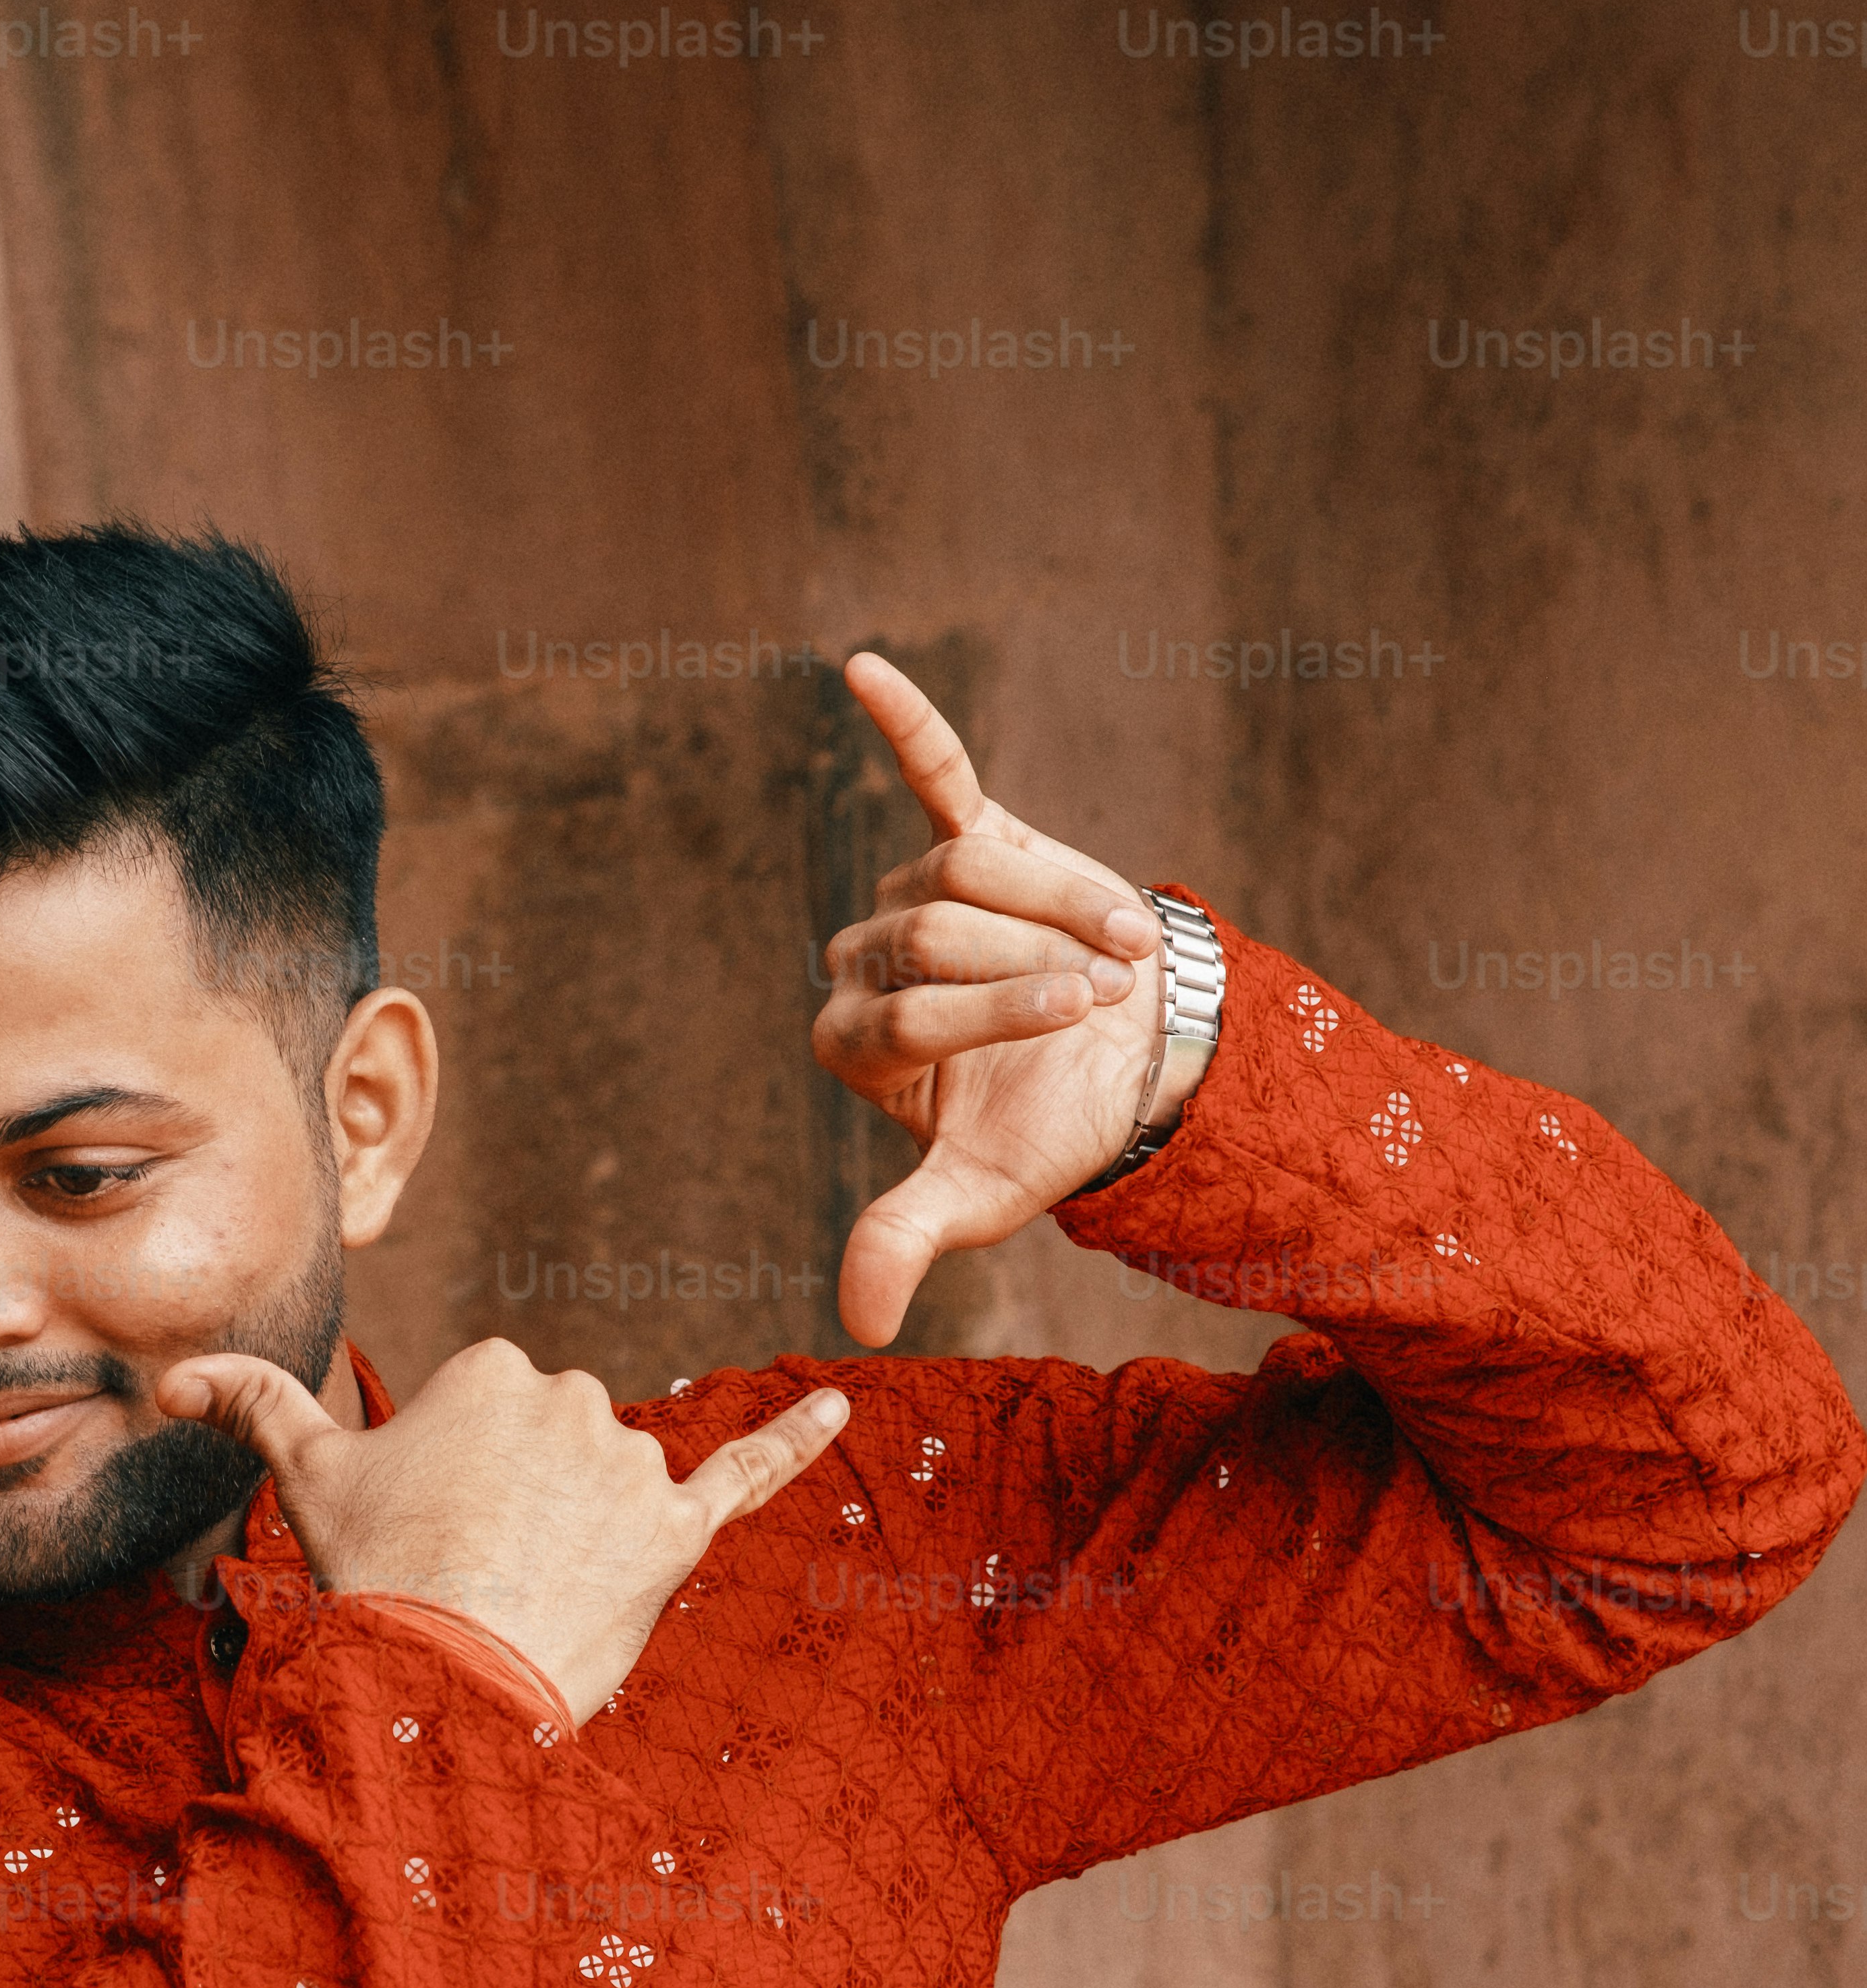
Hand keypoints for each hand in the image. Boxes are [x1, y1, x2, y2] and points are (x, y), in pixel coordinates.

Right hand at [155, 1340, 847, 1728]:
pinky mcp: (681, 1527)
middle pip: (556, 1441)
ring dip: (587, 1530)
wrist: (443, 1678)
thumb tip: (174, 1371)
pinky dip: (801, 1440)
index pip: (491, 1408)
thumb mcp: (305, 1479)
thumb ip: (253, 1404)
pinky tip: (848, 1408)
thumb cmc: (374, 1576)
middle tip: (479, 1569)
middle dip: (526, 1499)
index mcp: (492, 1369)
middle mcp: (571, 1394)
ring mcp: (630, 1461)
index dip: (463, 1476)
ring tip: (532, 1593)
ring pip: (615, 1483)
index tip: (438, 1527)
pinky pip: (748, 1473)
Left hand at [813, 651, 1166, 1340]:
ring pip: (967, 865)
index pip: (898, 1011)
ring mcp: (912, 890)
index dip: (993, 1012)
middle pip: (932, 932)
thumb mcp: (982, 1194)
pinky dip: (903, 718)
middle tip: (1108, 993)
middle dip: (1032, 965)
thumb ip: (906, 1237)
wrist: (1134, 1069)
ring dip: (1062, 902)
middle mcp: (864, 958)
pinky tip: (858, 666)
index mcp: (853, 1042)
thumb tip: (858, 1321)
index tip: (1081, 1020)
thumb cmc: (1049, 1131)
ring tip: (1124, 947)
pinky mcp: (969, 830)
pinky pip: (931, 769)